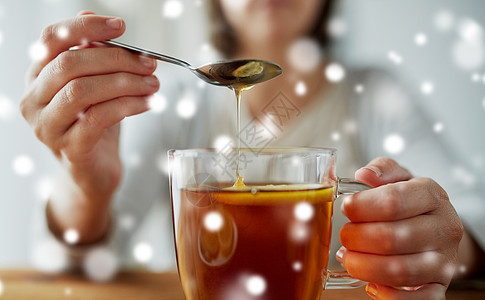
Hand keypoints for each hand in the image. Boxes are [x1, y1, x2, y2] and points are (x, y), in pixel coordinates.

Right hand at [20, 11, 158, 199]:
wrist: (94, 171)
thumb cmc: (95, 125)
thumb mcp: (96, 86)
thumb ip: (94, 56)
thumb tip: (101, 22)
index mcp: (38, 76)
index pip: (52, 39)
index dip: (86, 28)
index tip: (120, 26)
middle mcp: (34, 100)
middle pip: (70, 64)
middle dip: (116, 59)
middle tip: (149, 62)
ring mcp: (48, 126)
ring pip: (82, 91)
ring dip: (125, 82)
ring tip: (152, 83)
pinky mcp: (69, 148)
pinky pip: (98, 118)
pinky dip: (128, 105)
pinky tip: (148, 102)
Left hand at [338, 157, 463, 298]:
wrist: (437, 227)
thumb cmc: (410, 201)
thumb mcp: (398, 177)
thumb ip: (382, 170)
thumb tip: (364, 175)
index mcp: (431, 195)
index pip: (392, 202)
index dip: (361, 207)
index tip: (346, 208)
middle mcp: (443, 228)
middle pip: (392, 238)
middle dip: (357, 238)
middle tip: (345, 236)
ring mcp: (444, 260)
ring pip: (400, 271)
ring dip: (364, 267)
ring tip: (348, 258)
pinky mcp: (440, 286)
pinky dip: (388, 295)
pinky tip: (371, 284)